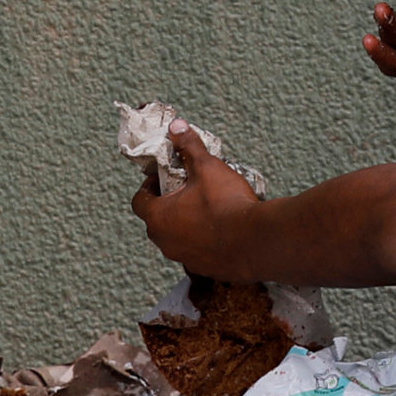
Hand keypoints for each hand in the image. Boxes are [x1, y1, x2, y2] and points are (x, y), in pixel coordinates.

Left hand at [128, 122, 263, 271]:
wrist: (257, 243)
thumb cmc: (226, 205)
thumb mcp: (207, 168)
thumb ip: (189, 147)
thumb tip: (177, 126)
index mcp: (158, 217)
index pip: (138, 201)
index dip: (148, 186)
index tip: (162, 178)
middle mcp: (166, 242)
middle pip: (156, 220)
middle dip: (167, 204)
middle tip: (186, 190)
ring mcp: (185, 259)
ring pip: (176, 238)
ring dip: (185, 224)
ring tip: (207, 208)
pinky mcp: (205, 269)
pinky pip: (197, 252)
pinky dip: (203, 241)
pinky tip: (222, 229)